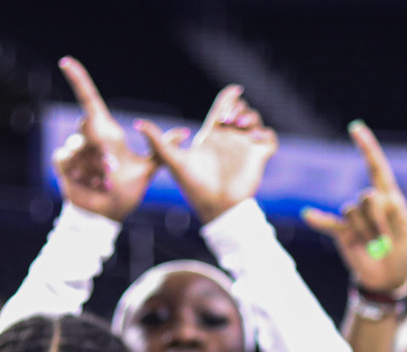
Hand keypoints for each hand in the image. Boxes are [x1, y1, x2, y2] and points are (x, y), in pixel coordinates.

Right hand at [52, 58, 163, 221]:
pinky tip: (89, 184)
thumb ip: (160, 150)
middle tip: (111, 168)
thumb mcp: (147, 170)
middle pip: (85, 125)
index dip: (79, 80)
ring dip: (93, 168)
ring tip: (103, 182)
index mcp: (107, 134)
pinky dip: (80, 173)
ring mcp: (75, 151)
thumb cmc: (126, 191)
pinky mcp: (64, 164)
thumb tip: (183, 132)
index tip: (67, 62)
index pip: (90, 100)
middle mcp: (89, 139)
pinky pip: (66, 159)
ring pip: (78, 146)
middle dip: (99, 149)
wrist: (107, 214)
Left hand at [138, 85, 276, 224]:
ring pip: (255, 122)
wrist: (215, 207)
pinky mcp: (258, 158)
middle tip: (230, 120)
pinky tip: (255, 138)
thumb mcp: (174, 161)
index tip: (235, 89)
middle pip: (241, 111)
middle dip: (239, 109)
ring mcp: (244, 148)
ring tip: (241, 126)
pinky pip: (269, 140)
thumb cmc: (193, 187)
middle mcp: (230, 139)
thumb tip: (137, 123)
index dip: (229, 97)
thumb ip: (158, 142)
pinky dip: (266, 135)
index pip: (223, 109)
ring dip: (252, 118)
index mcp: (212, 136)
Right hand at [301, 121, 406, 295]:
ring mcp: (355, 219)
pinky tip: (308, 215)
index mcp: (390, 200)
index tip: (356, 128)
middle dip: (380, 221)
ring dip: (368, 234)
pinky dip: (319, 220)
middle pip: (368, 198)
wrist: (393, 278)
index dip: (367, 148)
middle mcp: (370, 205)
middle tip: (388, 241)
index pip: (376, 167)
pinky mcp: (343, 233)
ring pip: (354, 213)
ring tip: (376, 247)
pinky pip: (330, 224)